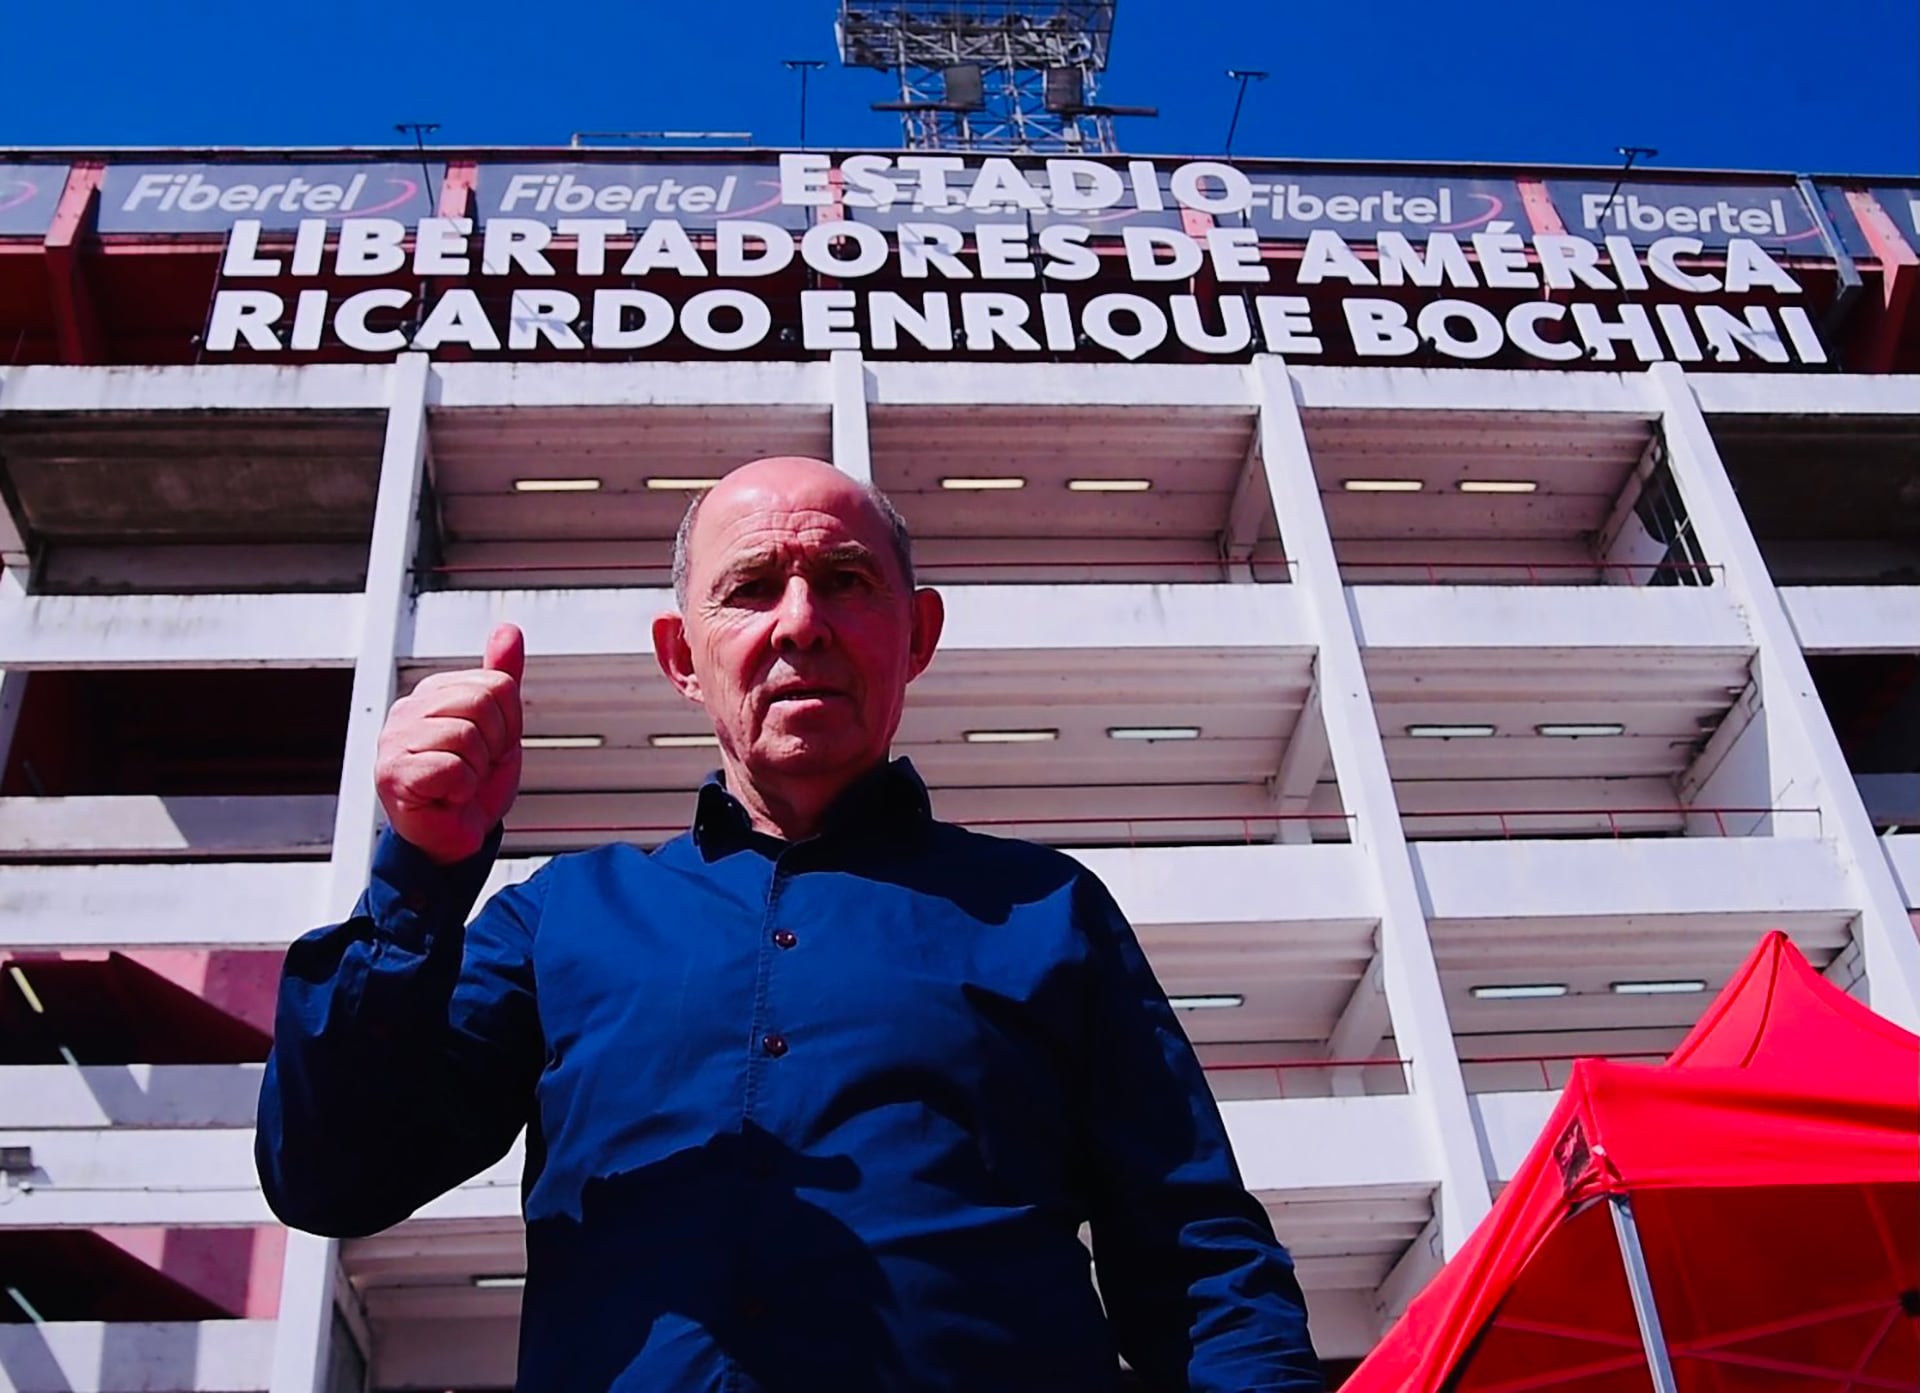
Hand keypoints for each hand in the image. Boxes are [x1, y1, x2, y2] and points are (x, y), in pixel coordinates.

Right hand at [374, 622, 525, 864]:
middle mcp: (409, 710)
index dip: (508, 723)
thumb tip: (508, 630)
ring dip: (476, 770)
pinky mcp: (393, 774)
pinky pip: (452, 768)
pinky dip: (461, 790)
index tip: (490, 747)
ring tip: (457, 783)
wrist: (454, 839)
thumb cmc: (470, 787)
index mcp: (434, 693)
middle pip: (483, 703)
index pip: (497, 684)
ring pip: (468, 736)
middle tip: (474, 768)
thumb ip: (501, 677)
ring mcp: (395, 740)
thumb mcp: (499, 727)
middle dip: (494, 745)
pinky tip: (446, 796)